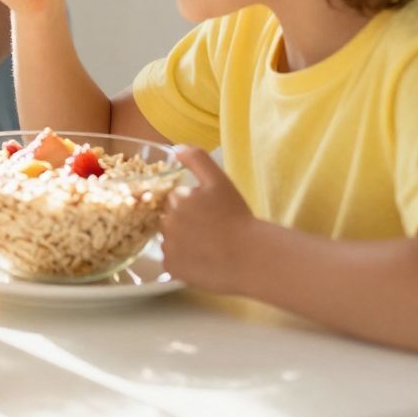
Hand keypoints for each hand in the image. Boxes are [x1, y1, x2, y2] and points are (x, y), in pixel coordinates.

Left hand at [158, 145, 258, 294]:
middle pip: (170, 220)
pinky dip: (184, 261)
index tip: (209, 214)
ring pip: (171, 241)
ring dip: (184, 242)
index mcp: (176, 199)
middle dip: (185, 223)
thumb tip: (175, 148)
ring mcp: (168, 247)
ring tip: (208, 246)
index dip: (192, 206)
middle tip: (211, 230)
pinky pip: (172, 261)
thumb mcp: (220, 181)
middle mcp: (166, 222)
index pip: (175, 200)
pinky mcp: (172, 268)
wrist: (250, 257)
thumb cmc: (237, 218)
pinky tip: (203, 259)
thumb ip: (197, 159)